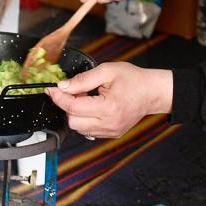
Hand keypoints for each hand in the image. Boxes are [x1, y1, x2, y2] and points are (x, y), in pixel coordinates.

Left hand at [46, 62, 173, 138]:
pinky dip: (86, 119)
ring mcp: (111, 131)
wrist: (153, 92)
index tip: (52, 89)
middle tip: (77, 91)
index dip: (59, 97)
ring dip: (77, 113)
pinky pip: (89, 130)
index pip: (73, 107)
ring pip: (80, 128)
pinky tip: (94, 106)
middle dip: (69, 105)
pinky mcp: (112, 134)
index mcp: (109, 108)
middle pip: (73, 121)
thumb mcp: (108, 71)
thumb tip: (63, 87)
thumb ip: (83, 79)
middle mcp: (109, 124)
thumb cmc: (135, 80)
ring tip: (88, 98)